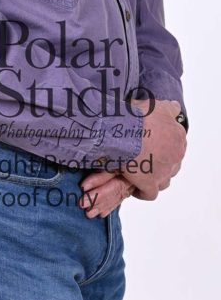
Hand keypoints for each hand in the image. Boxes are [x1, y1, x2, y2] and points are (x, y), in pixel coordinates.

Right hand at [80, 98, 186, 215]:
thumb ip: (169, 108)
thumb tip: (175, 108)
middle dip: (159, 162)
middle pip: (171, 163)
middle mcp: (175, 154)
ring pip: (163, 180)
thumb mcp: (157, 105)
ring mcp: (164, 171)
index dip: (162, 145)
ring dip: (153, 177)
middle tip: (142, 157)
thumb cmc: (136, 116)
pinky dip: (142, 191)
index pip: (175, 144)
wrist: (121, 129)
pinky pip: (149, 193)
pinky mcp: (150, 183)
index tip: (150, 144)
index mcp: (177, 135)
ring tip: (139, 172)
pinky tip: (134, 185)